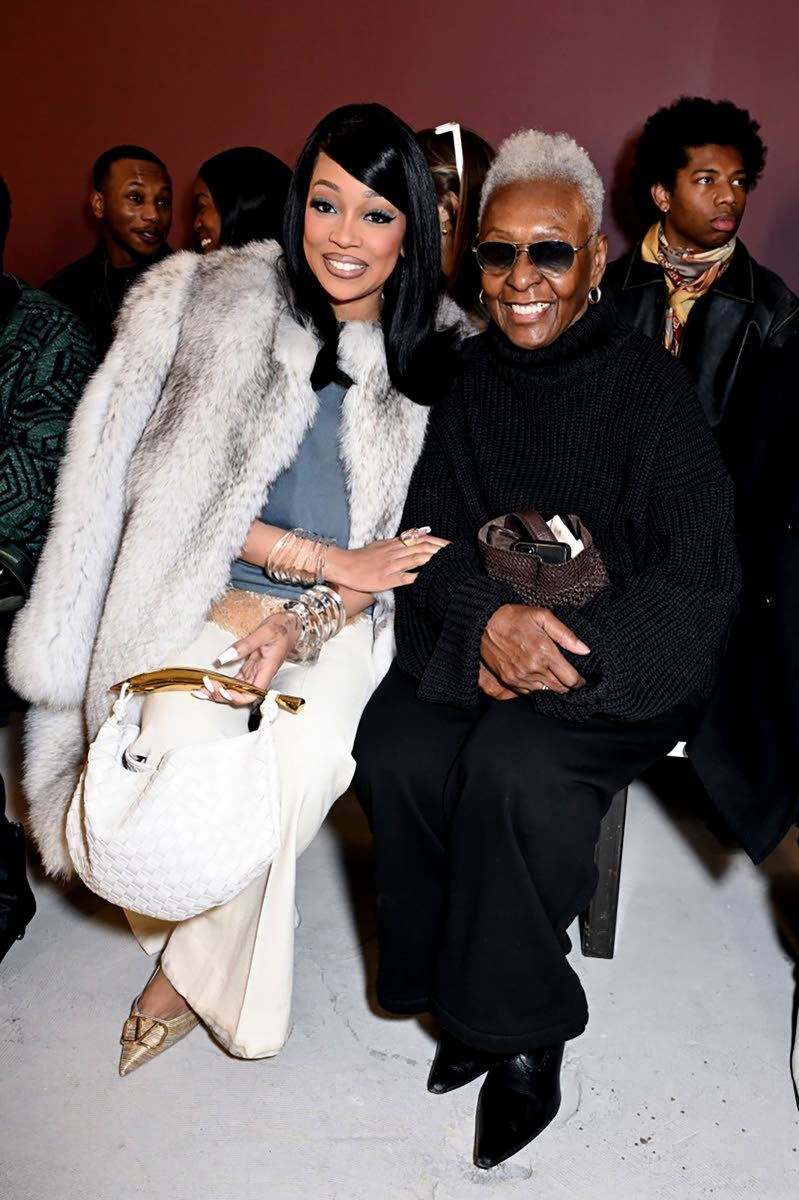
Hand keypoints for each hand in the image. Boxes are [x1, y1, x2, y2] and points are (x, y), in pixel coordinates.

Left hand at [192, 611, 299, 706]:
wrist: (290, 625)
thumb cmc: (283, 628)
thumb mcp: (264, 632)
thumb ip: (244, 645)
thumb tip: (224, 657)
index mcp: (267, 670)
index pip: (252, 694)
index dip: (236, 697)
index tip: (221, 690)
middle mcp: (260, 675)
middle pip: (240, 695)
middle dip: (221, 695)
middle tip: (204, 687)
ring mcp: (255, 673)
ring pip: (236, 690)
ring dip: (219, 691)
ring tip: (202, 688)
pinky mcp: (250, 668)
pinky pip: (235, 681)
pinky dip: (223, 683)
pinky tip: (211, 681)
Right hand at [326, 531, 448, 592]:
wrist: (345, 565)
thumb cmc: (362, 558)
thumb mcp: (381, 545)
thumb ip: (398, 542)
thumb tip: (415, 535)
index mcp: (394, 545)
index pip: (420, 539)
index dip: (437, 542)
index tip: (451, 545)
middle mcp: (395, 553)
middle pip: (422, 548)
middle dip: (440, 549)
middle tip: (455, 553)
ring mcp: (391, 565)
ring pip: (415, 559)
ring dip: (432, 559)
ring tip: (447, 561)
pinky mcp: (386, 578)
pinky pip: (403, 577)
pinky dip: (416, 577)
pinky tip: (427, 578)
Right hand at [481, 604, 589, 695]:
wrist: (484, 623)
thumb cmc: (514, 617)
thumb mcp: (543, 616)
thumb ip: (566, 635)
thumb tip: (585, 650)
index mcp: (545, 652)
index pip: (571, 679)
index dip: (579, 681)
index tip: (580, 679)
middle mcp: (533, 668)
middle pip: (560, 689)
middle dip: (567, 685)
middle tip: (568, 678)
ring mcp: (520, 677)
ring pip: (546, 693)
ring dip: (552, 687)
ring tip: (553, 677)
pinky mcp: (509, 681)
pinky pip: (529, 694)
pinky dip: (536, 688)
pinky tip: (537, 678)